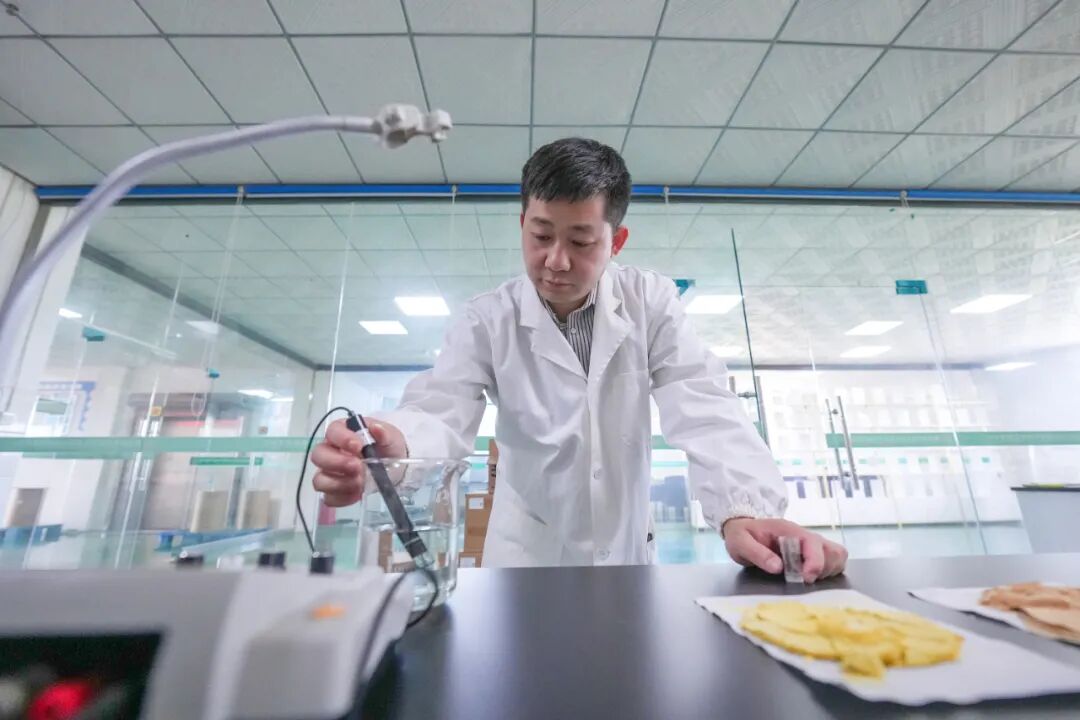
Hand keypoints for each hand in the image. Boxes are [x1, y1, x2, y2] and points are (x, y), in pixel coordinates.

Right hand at [310, 418, 406, 506]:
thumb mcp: (392, 437)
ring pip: (319, 479)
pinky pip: (329, 498)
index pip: (332, 431)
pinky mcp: (335, 492)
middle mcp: (331, 452)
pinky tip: (358, 494)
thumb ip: (384, 433)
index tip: (358, 446)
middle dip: (337, 462)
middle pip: (318, 456)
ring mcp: (331, 473)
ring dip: (339, 483)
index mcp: (343, 433)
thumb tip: (376, 428)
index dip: (342, 438)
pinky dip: (343, 498)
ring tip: (360, 482)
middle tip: (357, 467)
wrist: (396, 470)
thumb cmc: (388, 448)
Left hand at [722, 517, 847, 582]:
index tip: (805, 579)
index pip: (814, 543)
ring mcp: (810, 544)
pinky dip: (829, 571)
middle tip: (804, 580)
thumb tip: (779, 568)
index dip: (815, 563)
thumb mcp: (740, 542)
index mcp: (789, 531)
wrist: (742, 530)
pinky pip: (833, 560)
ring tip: (808, 578)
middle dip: (824, 569)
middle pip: (833, 551)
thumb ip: (757, 553)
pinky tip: (811, 577)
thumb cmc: (742, 535)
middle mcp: (804, 535)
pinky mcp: (811, 553)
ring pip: (837, 555)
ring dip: (829, 570)